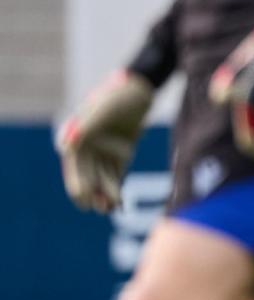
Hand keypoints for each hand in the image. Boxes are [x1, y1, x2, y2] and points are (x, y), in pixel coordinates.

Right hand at [56, 70, 155, 211]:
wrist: (139, 91)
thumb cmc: (118, 96)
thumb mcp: (104, 108)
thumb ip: (87, 126)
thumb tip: (67, 145)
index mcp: (75, 136)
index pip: (72, 165)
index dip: (76, 182)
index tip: (82, 197)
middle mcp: (85, 147)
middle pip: (85, 175)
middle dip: (91, 193)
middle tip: (98, 208)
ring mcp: (102, 152)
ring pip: (100, 179)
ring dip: (104, 194)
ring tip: (110, 208)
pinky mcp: (119, 155)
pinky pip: (115, 176)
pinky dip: (115, 189)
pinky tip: (118, 204)